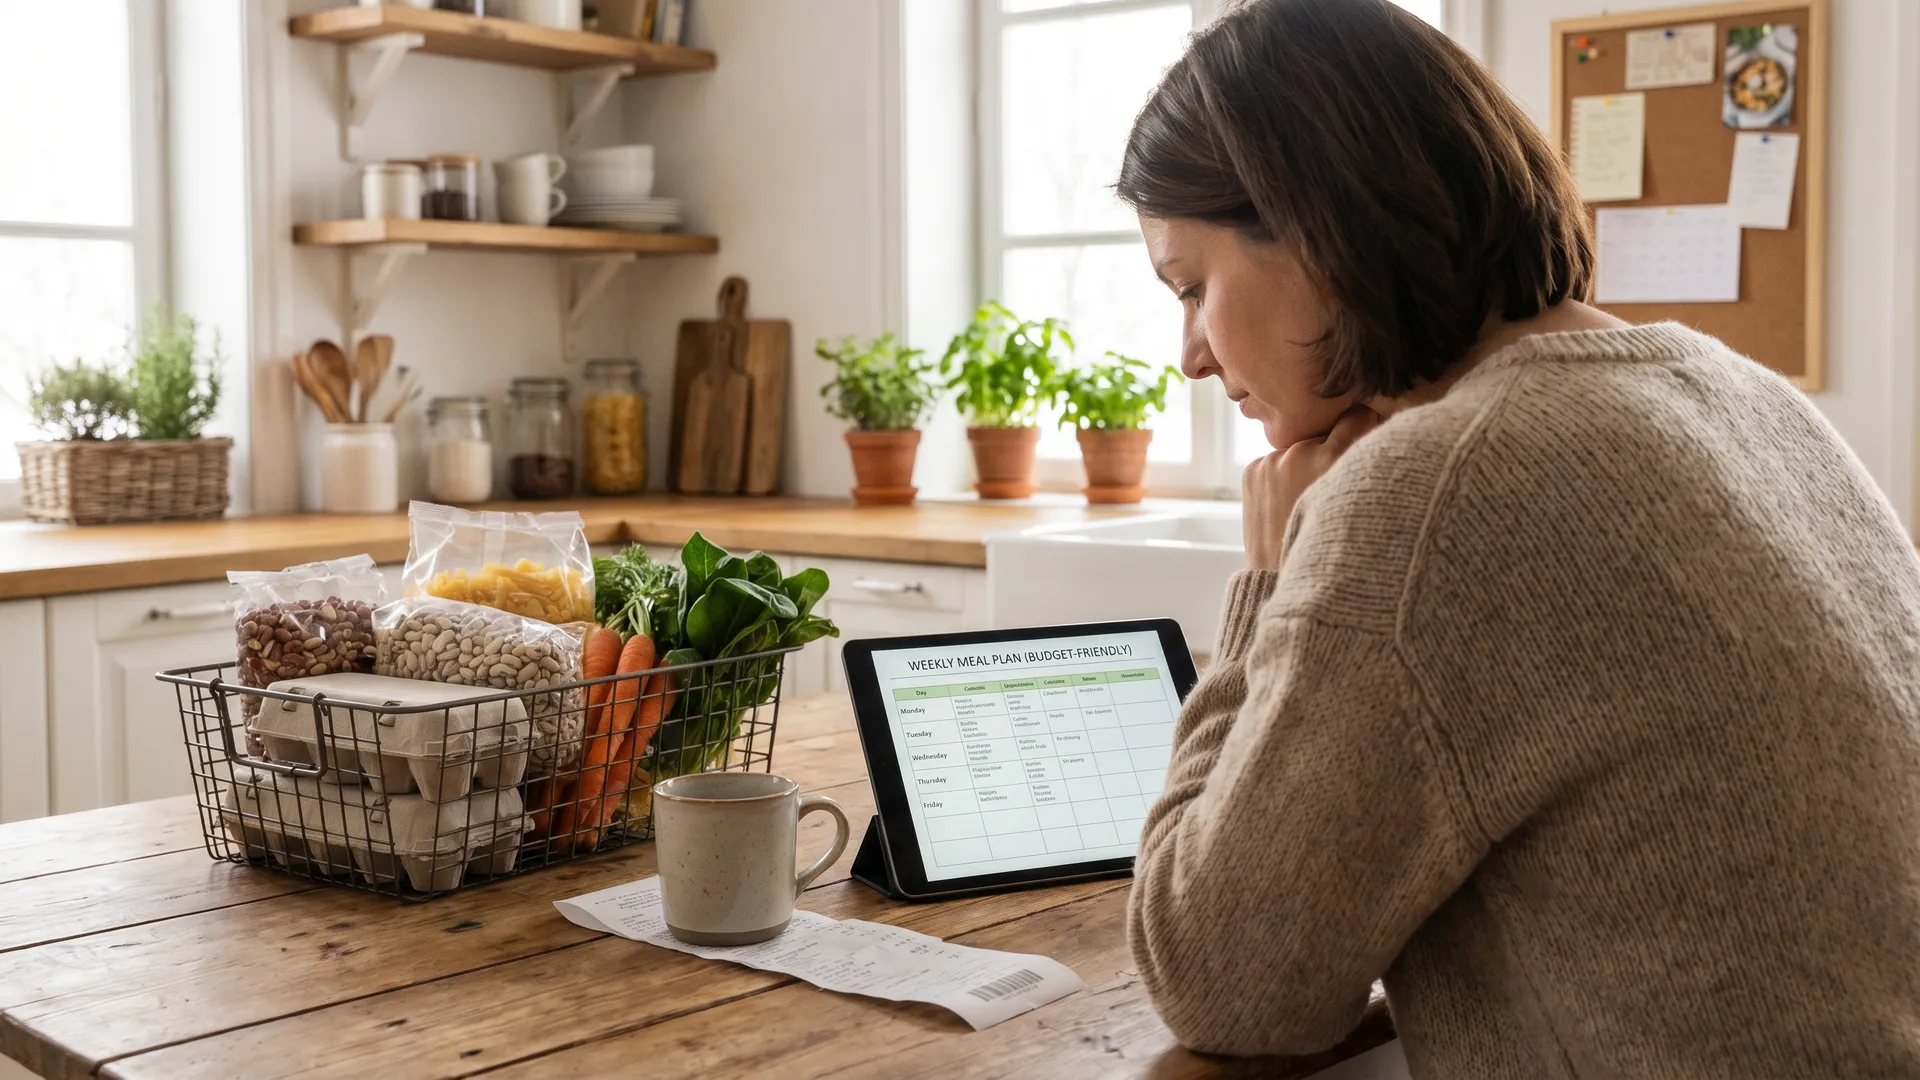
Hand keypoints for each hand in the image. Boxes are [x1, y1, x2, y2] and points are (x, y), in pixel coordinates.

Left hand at [1243, 406, 1381, 568]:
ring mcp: (1274, 460)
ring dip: (1302, 466)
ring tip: (1303, 503)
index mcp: (1336, 459)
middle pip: (1325, 435)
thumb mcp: (1359, 503)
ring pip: (1298, 451)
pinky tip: (1284, 505)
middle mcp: (1302, 453)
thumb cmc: (1330, 545)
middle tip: (1328, 488)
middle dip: (1329, 453)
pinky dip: (1281, 478)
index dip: (1363, 427)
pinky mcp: (1254, 469)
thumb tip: (1370, 423)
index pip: (1358, 417)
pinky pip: (1275, 463)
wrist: (1280, 576)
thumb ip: (1363, 465)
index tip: (1364, 438)